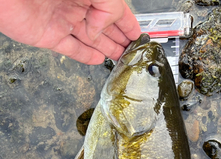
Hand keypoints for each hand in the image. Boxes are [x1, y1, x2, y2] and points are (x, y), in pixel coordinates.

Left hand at [0, 0, 141, 64]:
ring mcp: (64, 21)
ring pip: (92, 40)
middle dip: (122, 40)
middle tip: (134, 54)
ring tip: (121, 61)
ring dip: (108, 50)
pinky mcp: (50, 36)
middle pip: (105, 27)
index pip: (117, 11)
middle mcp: (78, 5)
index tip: (142, 38)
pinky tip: (97, 61)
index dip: (130, 25)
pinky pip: (72, 49)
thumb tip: (103, 32)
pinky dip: (86, 56)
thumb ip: (106, 10)